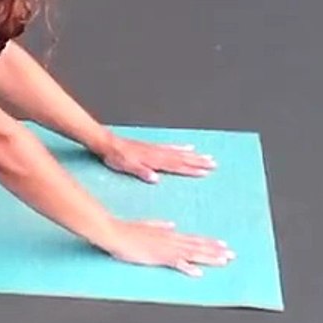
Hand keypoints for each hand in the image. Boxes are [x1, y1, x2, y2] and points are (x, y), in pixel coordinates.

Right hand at [90, 218, 233, 276]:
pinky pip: (176, 263)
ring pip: (192, 253)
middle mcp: (171, 240)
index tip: (222, 245)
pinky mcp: (157, 256)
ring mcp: (165, 248)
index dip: (209, 243)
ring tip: (224, 261)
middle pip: (198, 246)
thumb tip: (172, 224)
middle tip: (232, 255)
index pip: (193, 239)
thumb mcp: (146, 224)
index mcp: (168, 233)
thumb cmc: (126, 230)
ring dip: (209, 257)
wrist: (114, 232)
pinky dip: (188, 268)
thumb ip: (160, 226)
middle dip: (216, 251)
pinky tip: (198, 273)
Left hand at [95, 133, 214, 183]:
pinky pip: (171, 146)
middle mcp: (158, 153)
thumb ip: (141, 172)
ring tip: (207, 157)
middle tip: (214, 164)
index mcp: (154, 160)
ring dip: (194, 155)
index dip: (191, 169)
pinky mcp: (153, 146)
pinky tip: (188, 147)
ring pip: (180, 152)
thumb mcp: (126, 167)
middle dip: (198, 162)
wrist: (108, 143)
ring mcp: (156, 149)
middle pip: (182, 158)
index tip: (205, 172)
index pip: (176, 165)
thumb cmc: (116, 157)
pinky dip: (181, 147)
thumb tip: (155, 179)